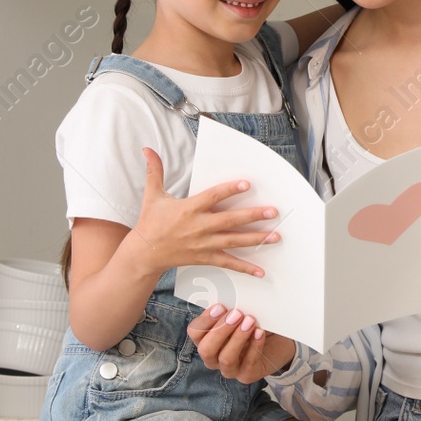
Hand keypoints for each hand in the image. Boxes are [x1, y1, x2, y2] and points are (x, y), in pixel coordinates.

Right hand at [123, 148, 280, 278]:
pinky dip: (245, 268)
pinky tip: (260, 271)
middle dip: (253, 216)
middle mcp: (199, 227)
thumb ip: (155, 171)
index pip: (213, 196)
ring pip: (234, 241)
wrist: (144, 253)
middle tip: (273, 212)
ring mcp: (203, 244)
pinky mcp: (205, 258)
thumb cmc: (151, 222)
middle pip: (230, 220)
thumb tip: (147, 150)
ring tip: (275, 236)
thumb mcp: (152, 195)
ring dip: (256, 239)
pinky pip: (228, 263)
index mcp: (189, 209)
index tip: (247, 184)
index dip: (230, 190)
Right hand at [187, 305, 296, 382]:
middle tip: (236, 313)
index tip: (220, 306)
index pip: (195, 332)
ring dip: (238, 338)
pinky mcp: (246, 375)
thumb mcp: (240, 313)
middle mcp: (213, 357)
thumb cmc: (252, 324)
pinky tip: (260, 333)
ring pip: (226, 358)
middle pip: (206, 349)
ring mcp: (229, 369)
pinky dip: (255, 346)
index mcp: (206, 339)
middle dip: (220, 331)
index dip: (205, 320)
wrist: (276, 341)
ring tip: (250, 321)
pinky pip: (248, 363)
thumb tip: (232, 292)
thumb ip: (231, 306)